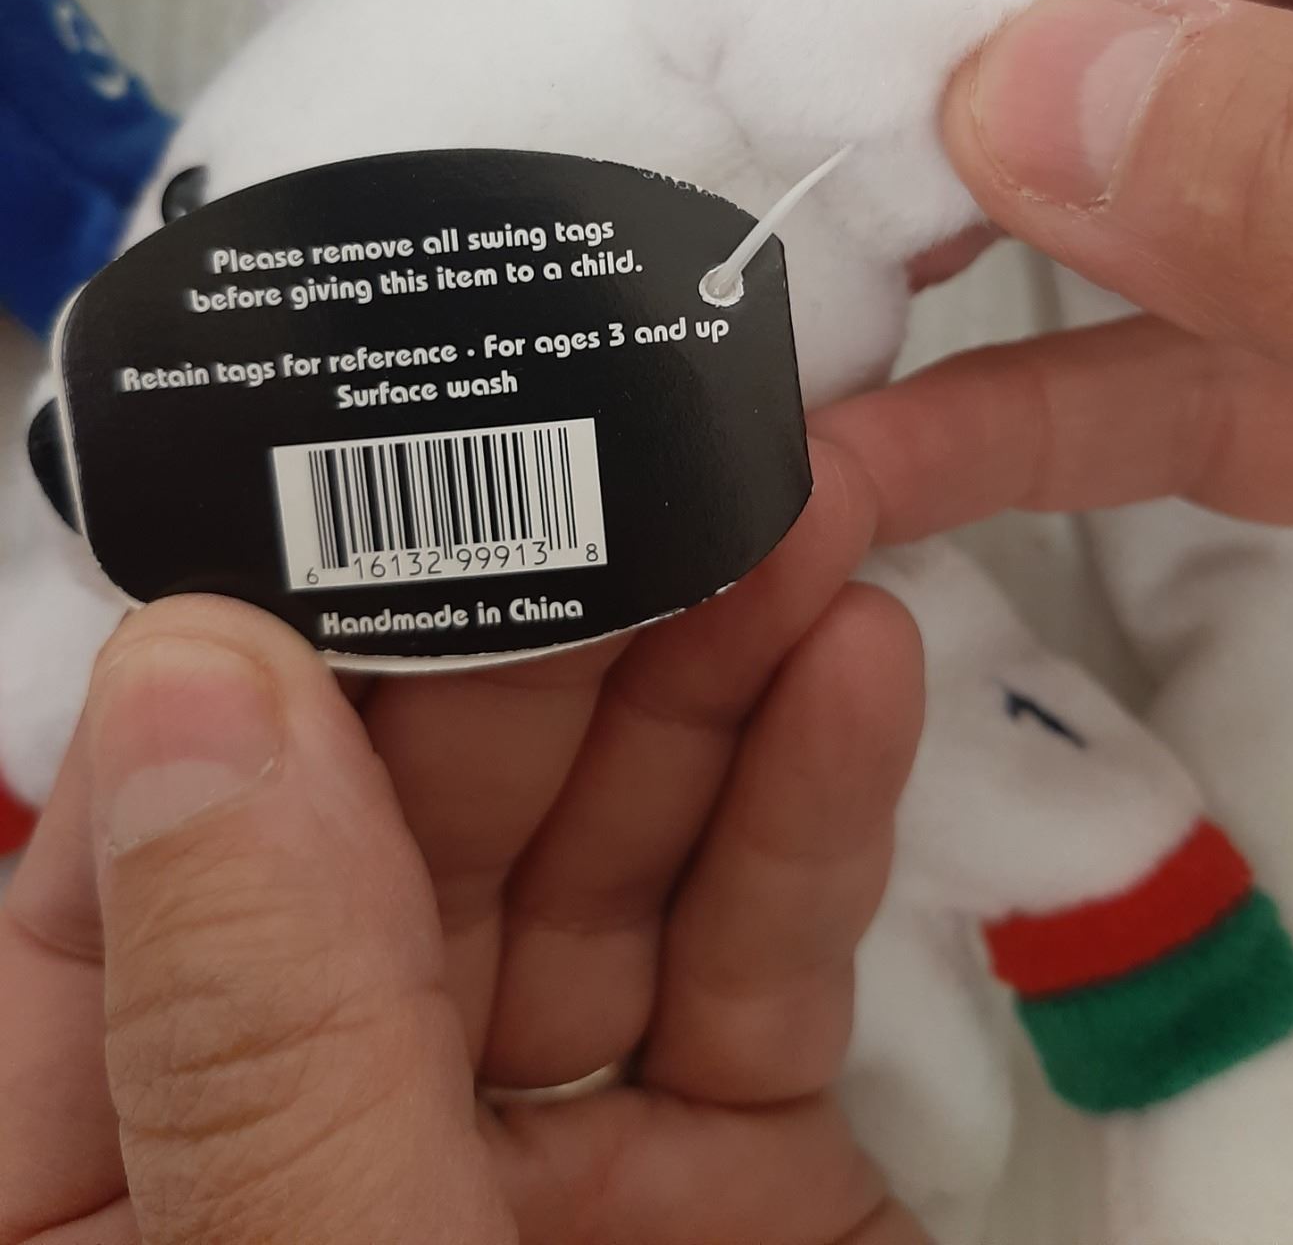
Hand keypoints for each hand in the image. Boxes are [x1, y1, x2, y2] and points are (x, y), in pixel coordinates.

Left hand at [0, 442, 924, 1244]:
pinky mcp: (732, 1164)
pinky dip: (809, 818)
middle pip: (406, 833)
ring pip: (602, 867)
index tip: (361, 470)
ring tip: (795, 504)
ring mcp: (533, 1147)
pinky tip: (854, 665)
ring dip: (707, 678)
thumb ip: (264, 1029)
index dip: (247, 664)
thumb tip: (189, 673)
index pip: (131, 878)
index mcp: (118, 1194)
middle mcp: (319, 1143)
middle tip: (642, 444)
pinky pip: (756, 966)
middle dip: (540, 631)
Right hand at [820, 0, 1292, 535]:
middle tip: (787, 147)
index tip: (890, 34)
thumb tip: (1011, 101)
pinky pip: (1162, 394)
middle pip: (1151, 6)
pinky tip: (856, 471)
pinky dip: (1016, 431)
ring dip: (945, 273)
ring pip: (1129, 222)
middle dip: (965, 81)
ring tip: (771, 297)